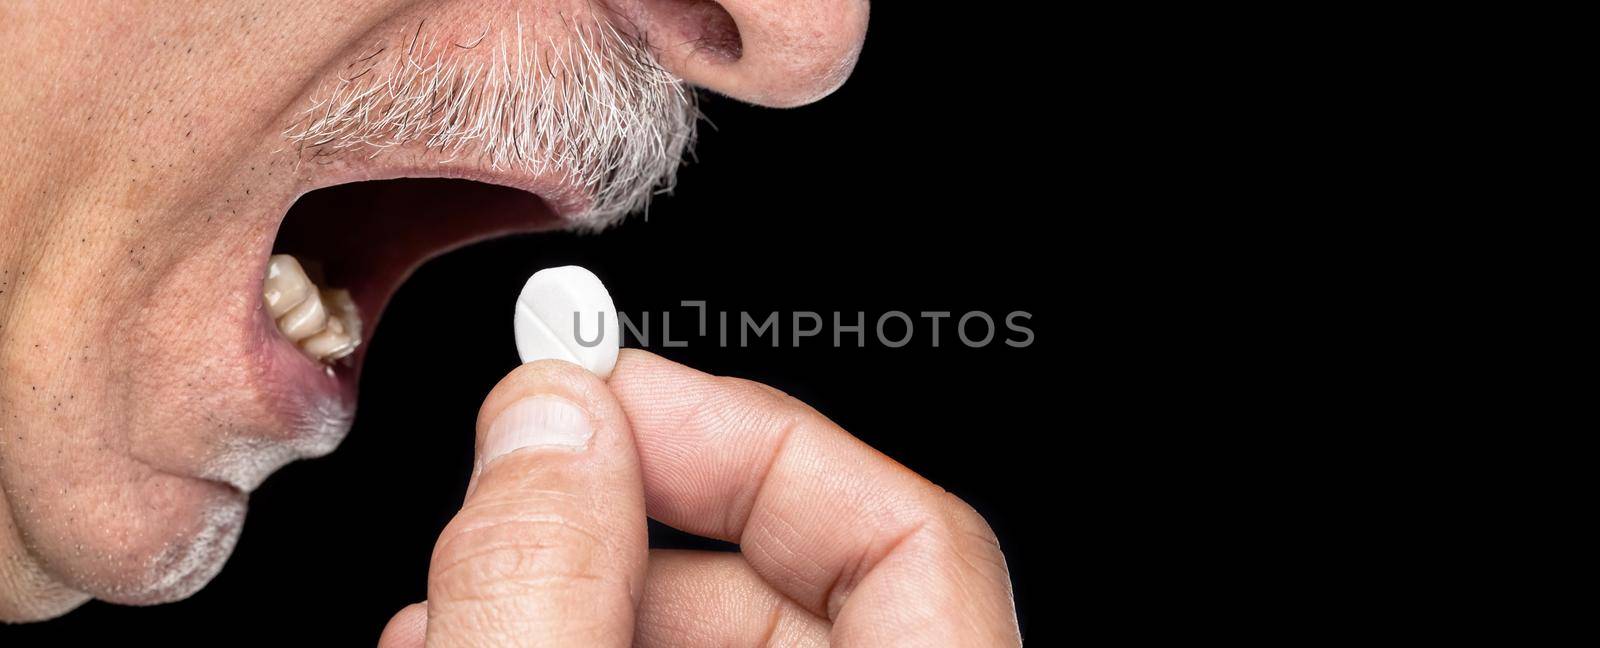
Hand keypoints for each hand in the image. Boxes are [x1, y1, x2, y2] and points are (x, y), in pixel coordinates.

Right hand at [377, 350, 1019, 646]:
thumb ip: (547, 594)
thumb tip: (550, 428)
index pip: (910, 542)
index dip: (758, 440)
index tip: (616, 393)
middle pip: (791, 589)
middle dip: (629, 517)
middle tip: (514, 480)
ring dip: (571, 591)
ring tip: (452, 593)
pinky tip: (469, 645)